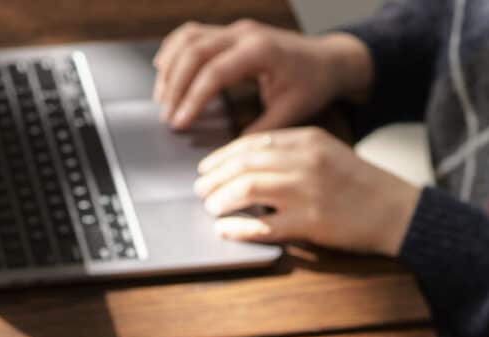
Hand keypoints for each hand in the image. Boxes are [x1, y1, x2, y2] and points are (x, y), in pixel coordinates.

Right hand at [152, 20, 371, 131]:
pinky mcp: (230, 32)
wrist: (327, 60)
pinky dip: (175, 50)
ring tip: (162, 97)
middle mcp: (244, 33)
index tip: (180, 123)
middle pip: (194, 50)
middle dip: (175, 85)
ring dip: (171, 66)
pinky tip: (165, 71)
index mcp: (260, 51)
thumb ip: (260, 131)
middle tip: (167, 116)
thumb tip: (232, 154)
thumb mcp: (291, 112)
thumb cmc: (312, 84)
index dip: (192, 98)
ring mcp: (235, 29)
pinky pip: (193, 33)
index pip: (214, 71)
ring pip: (189, 37)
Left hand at [194, 127, 420, 255]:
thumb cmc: (361, 185)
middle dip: (214, 178)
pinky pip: (262, 226)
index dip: (222, 157)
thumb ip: (292, 153)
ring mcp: (306, 192)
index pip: (252, 143)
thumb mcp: (328, 154)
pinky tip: (225, 230)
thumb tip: (248, 163)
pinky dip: (238, 228)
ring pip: (247, 189)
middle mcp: (305, 161)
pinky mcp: (310, 223)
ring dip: (221, 200)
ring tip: (210, 208)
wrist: (397, 211)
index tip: (206, 168)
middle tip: (199, 190)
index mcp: (308, 140)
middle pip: (244, 164)